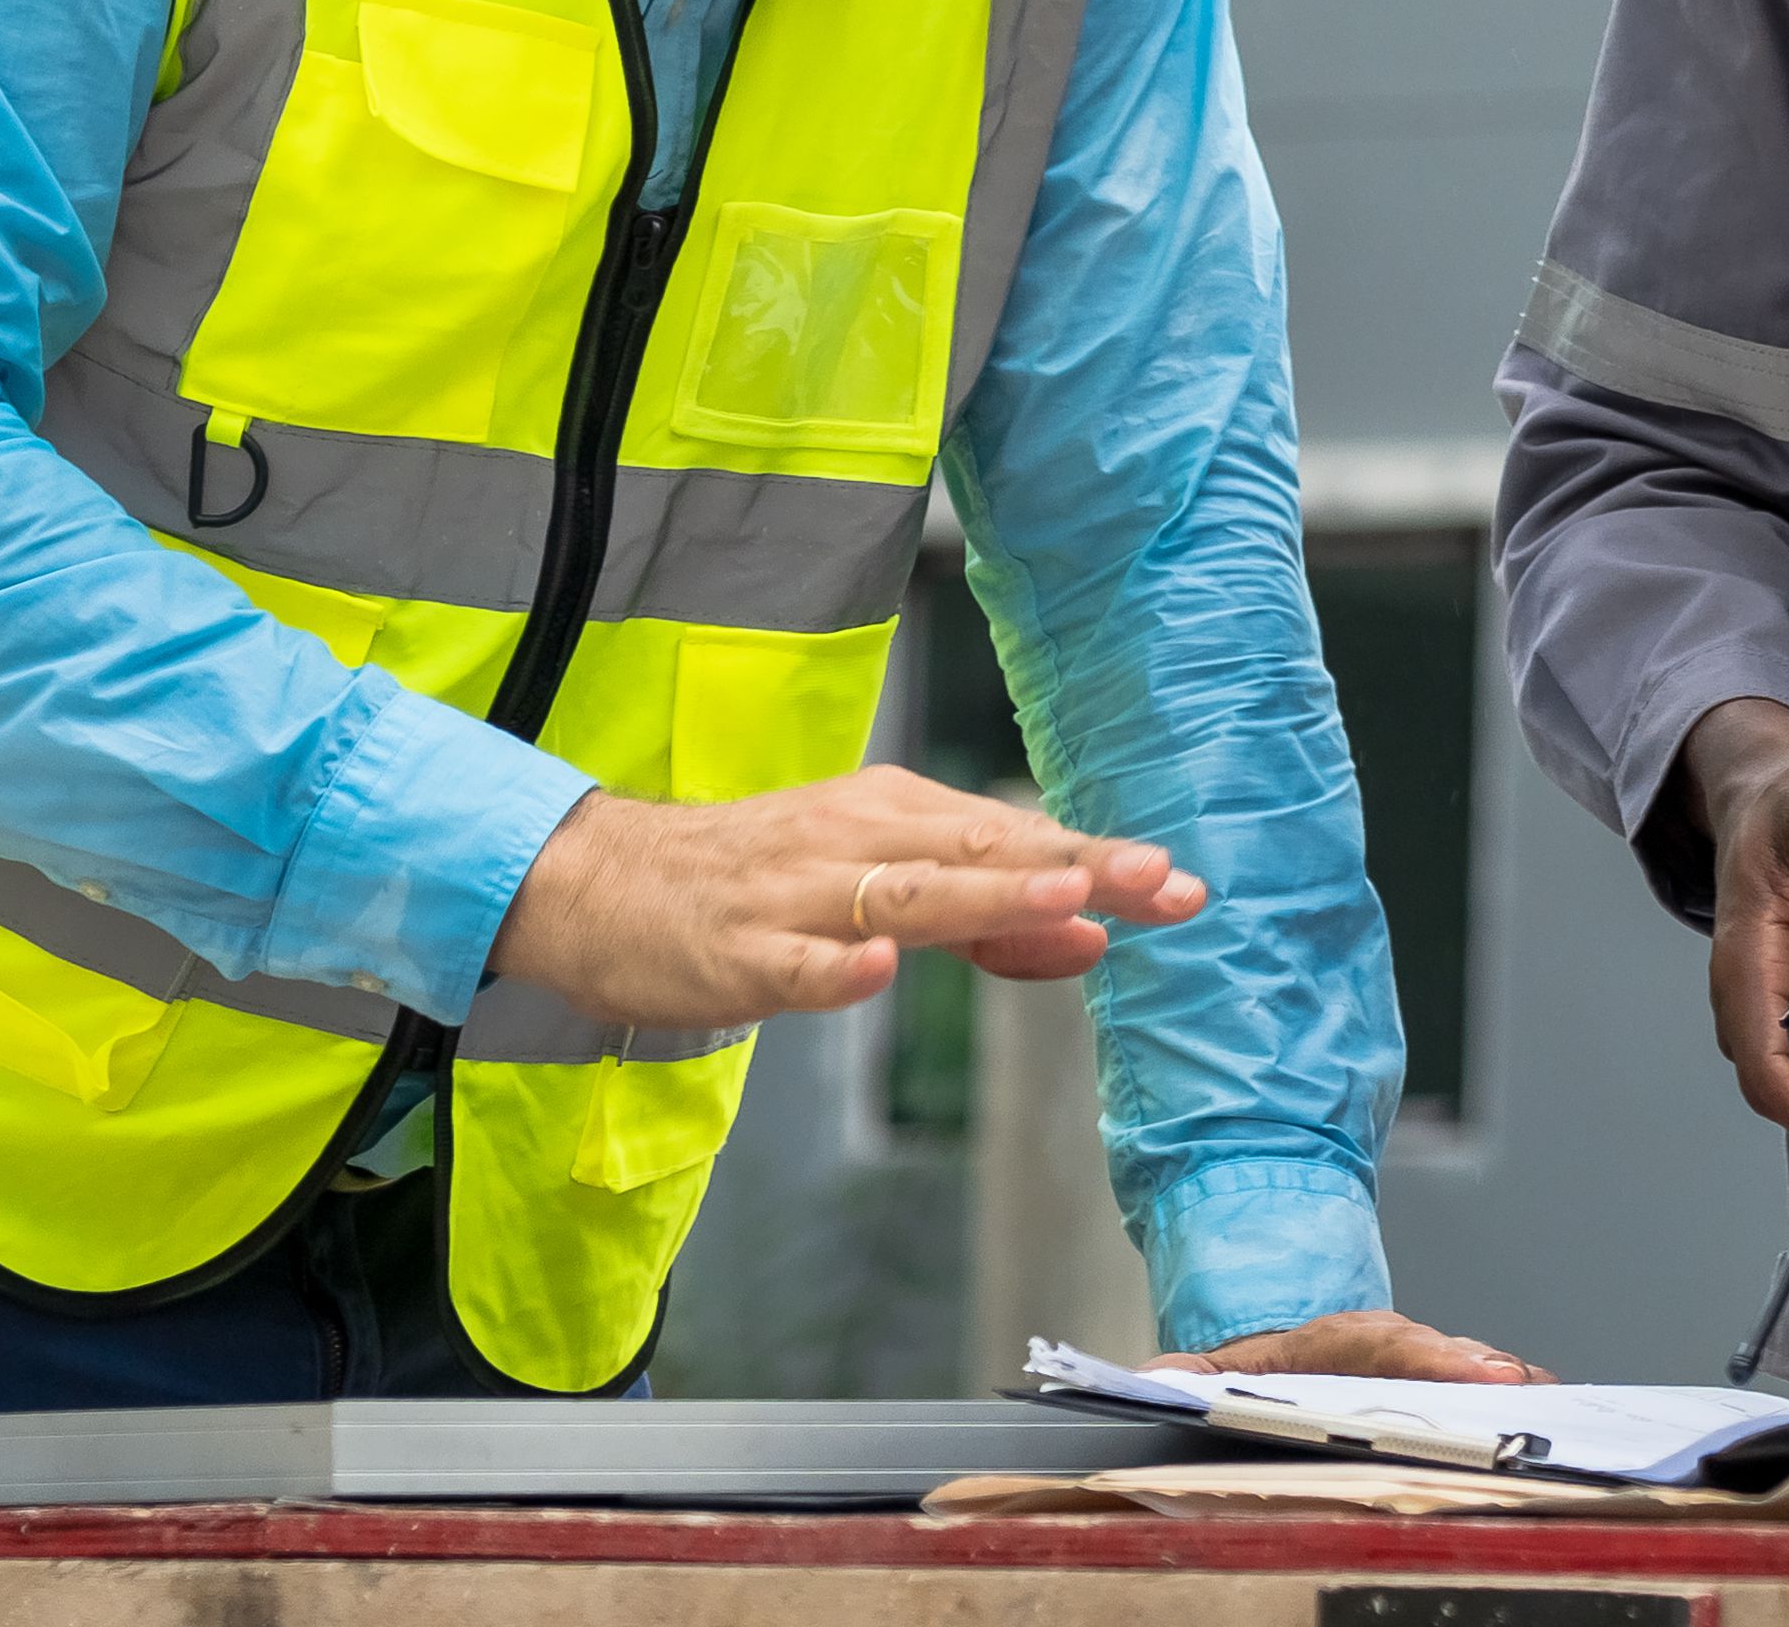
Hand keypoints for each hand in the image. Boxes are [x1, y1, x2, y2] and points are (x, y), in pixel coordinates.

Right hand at [486, 765, 1201, 1036]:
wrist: (604, 882)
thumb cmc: (758, 881)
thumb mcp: (881, 886)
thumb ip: (987, 921)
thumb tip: (1093, 936)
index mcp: (899, 817)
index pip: (1018, 836)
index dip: (1101, 860)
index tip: (1184, 882)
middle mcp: (859, 841)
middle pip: (981, 852)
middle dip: (1074, 866)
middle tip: (1159, 880)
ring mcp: (798, 896)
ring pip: (904, 895)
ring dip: (986, 896)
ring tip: (1062, 900)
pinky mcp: (738, 951)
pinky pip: (794, 962)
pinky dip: (837, 966)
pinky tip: (878, 971)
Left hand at [1162, 1308, 1546, 1386]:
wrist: (1273, 1341)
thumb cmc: (1248, 1371)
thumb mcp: (1206, 1372)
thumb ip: (1183, 1376)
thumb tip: (1154, 1379)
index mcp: (1323, 1343)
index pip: (1376, 1344)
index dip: (1425, 1357)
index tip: (1470, 1371)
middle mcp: (1376, 1344)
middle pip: (1430, 1352)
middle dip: (1474, 1368)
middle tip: (1517, 1386)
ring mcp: (1407, 1359)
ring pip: (1457, 1364)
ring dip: (1499, 1379)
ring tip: (1542, 1399)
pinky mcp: (1427, 1380)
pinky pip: (1471, 1382)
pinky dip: (1510, 1389)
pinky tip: (1546, 1405)